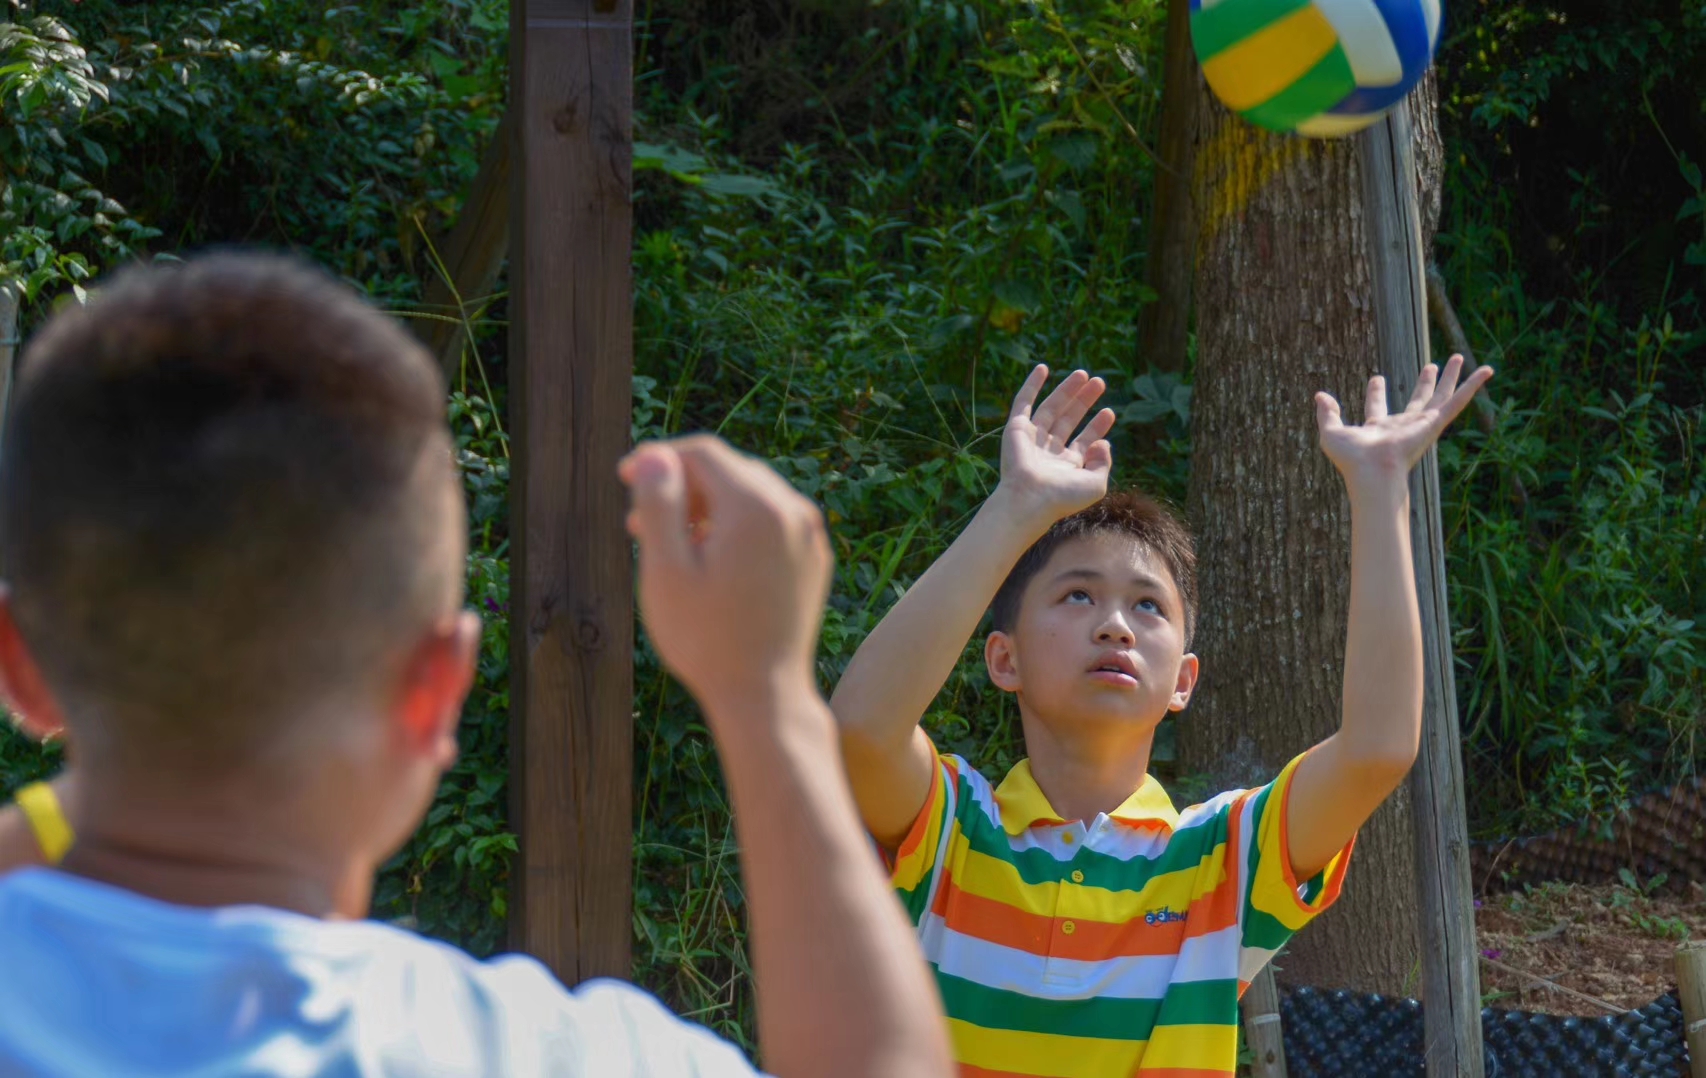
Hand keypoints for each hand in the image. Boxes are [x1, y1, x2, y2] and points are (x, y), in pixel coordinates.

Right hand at [619, 435, 831, 718]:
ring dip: (707, 509)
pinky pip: (770, 525)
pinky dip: (736, 530)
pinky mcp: (813, 560)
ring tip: (667, 543)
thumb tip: (657, 455)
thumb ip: (660, 503)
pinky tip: (708, 561)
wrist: (764, 696)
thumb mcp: (666, 570)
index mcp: (757, 506)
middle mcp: (793, 510)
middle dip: (682, 486)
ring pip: (750, 498)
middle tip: (638, 521)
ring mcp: (809, 536)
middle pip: (729, 472)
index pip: (703, 453)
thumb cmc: (706, 639)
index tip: (626, 480)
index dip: (659, 459)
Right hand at [997, 365, 1116, 524]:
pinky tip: (1043, 368)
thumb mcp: (1095, 485)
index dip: (1098, 426)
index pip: (1084, 440)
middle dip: (1084, 401)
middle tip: (1099, 382)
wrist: (1030, 499)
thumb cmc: (1062, 497)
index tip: (1109, 411)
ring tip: (1084, 374)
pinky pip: (1023, 402)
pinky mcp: (1016, 429)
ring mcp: (1032, 439)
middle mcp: (1049, 451)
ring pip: (1051, 408)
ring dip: (1066, 390)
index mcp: (1066, 465)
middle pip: (1070, 419)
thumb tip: (1103, 443)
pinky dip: (1031, 385)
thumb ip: (1103, 463)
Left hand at [1315, 355, 1493, 491]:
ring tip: (1457, 357)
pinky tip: (1486, 370)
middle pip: (1417, 400)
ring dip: (1451, 377)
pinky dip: (1473, 385)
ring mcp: (1421, 424)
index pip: (1378, 406)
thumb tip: (1319, 395)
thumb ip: (1326, 414)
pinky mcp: (1435, 423)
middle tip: (1431, 366)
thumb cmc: (1352, 459)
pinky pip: (1458, 400)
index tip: (1376, 378)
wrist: (1372, 472)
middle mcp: (1403, 426)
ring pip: (1441, 396)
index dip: (1376, 392)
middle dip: (1424, 383)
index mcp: (1379, 429)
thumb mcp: (1331, 432)